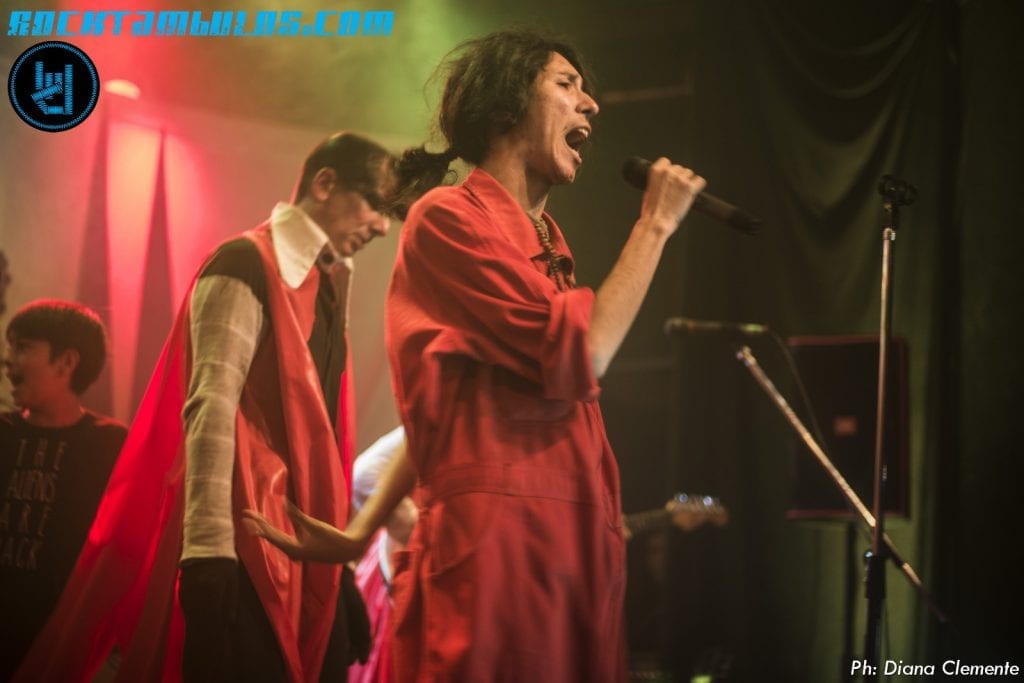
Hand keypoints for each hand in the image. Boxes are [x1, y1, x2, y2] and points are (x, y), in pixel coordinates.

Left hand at [241, 500, 368, 562]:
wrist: (346, 551)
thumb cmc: (331, 538)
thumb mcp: (313, 525)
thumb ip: (296, 515)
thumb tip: (283, 502)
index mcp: (292, 549)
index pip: (270, 534)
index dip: (258, 523)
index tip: (247, 515)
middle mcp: (291, 552)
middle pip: (270, 536)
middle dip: (258, 524)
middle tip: (245, 515)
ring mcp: (296, 551)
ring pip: (276, 538)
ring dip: (266, 528)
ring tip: (255, 520)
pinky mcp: (301, 548)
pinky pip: (283, 539)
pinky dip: (275, 532)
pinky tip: (270, 528)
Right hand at [639, 157, 706, 235]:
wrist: (656, 222)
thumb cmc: (651, 211)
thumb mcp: (648, 190)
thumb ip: (657, 180)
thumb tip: (665, 179)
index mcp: (656, 171)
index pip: (666, 161)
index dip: (669, 170)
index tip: (670, 178)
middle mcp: (668, 172)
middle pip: (679, 168)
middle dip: (679, 178)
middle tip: (676, 190)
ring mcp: (680, 179)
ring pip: (689, 174)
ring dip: (688, 182)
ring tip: (682, 194)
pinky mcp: (689, 187)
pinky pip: (700, 181)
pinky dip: (698, 186)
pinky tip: (692, 193)